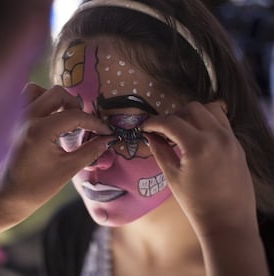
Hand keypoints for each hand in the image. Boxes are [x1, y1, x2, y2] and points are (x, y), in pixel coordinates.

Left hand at [0, 83, 112, 221]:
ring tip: (64, 118)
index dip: (94, 122)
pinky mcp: (10, 121)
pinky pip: (25, 99)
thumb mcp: (67, 170)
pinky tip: (48, 119)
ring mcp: (14, 117)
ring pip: (37, 91)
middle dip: (75, 106)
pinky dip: (39, 102)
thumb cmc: (36, 188)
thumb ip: (90, 151)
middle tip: (83, 123)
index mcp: (39, 131)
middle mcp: (25, 118)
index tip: (105, 131)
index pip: (74, 115)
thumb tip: (108, 139)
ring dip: (54, 100)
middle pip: (57, 93)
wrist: (6, 198)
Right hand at [142, 101, 256, 235]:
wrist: (228, 221)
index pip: (171, 122)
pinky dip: (207, 122)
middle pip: (191, 108)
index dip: (154, 122)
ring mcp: (231, 139)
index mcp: (199, 146)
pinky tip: (197, 137)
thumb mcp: (172, 176)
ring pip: (210, 109)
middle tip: (163, 130)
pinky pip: (221, 122)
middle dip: (173, 115)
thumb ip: (160, 150)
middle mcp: (218, 137)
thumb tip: (150, 135)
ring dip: (193, 115)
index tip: (145, 126)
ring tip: (182, 131)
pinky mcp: (237, 145)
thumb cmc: (197, 203)